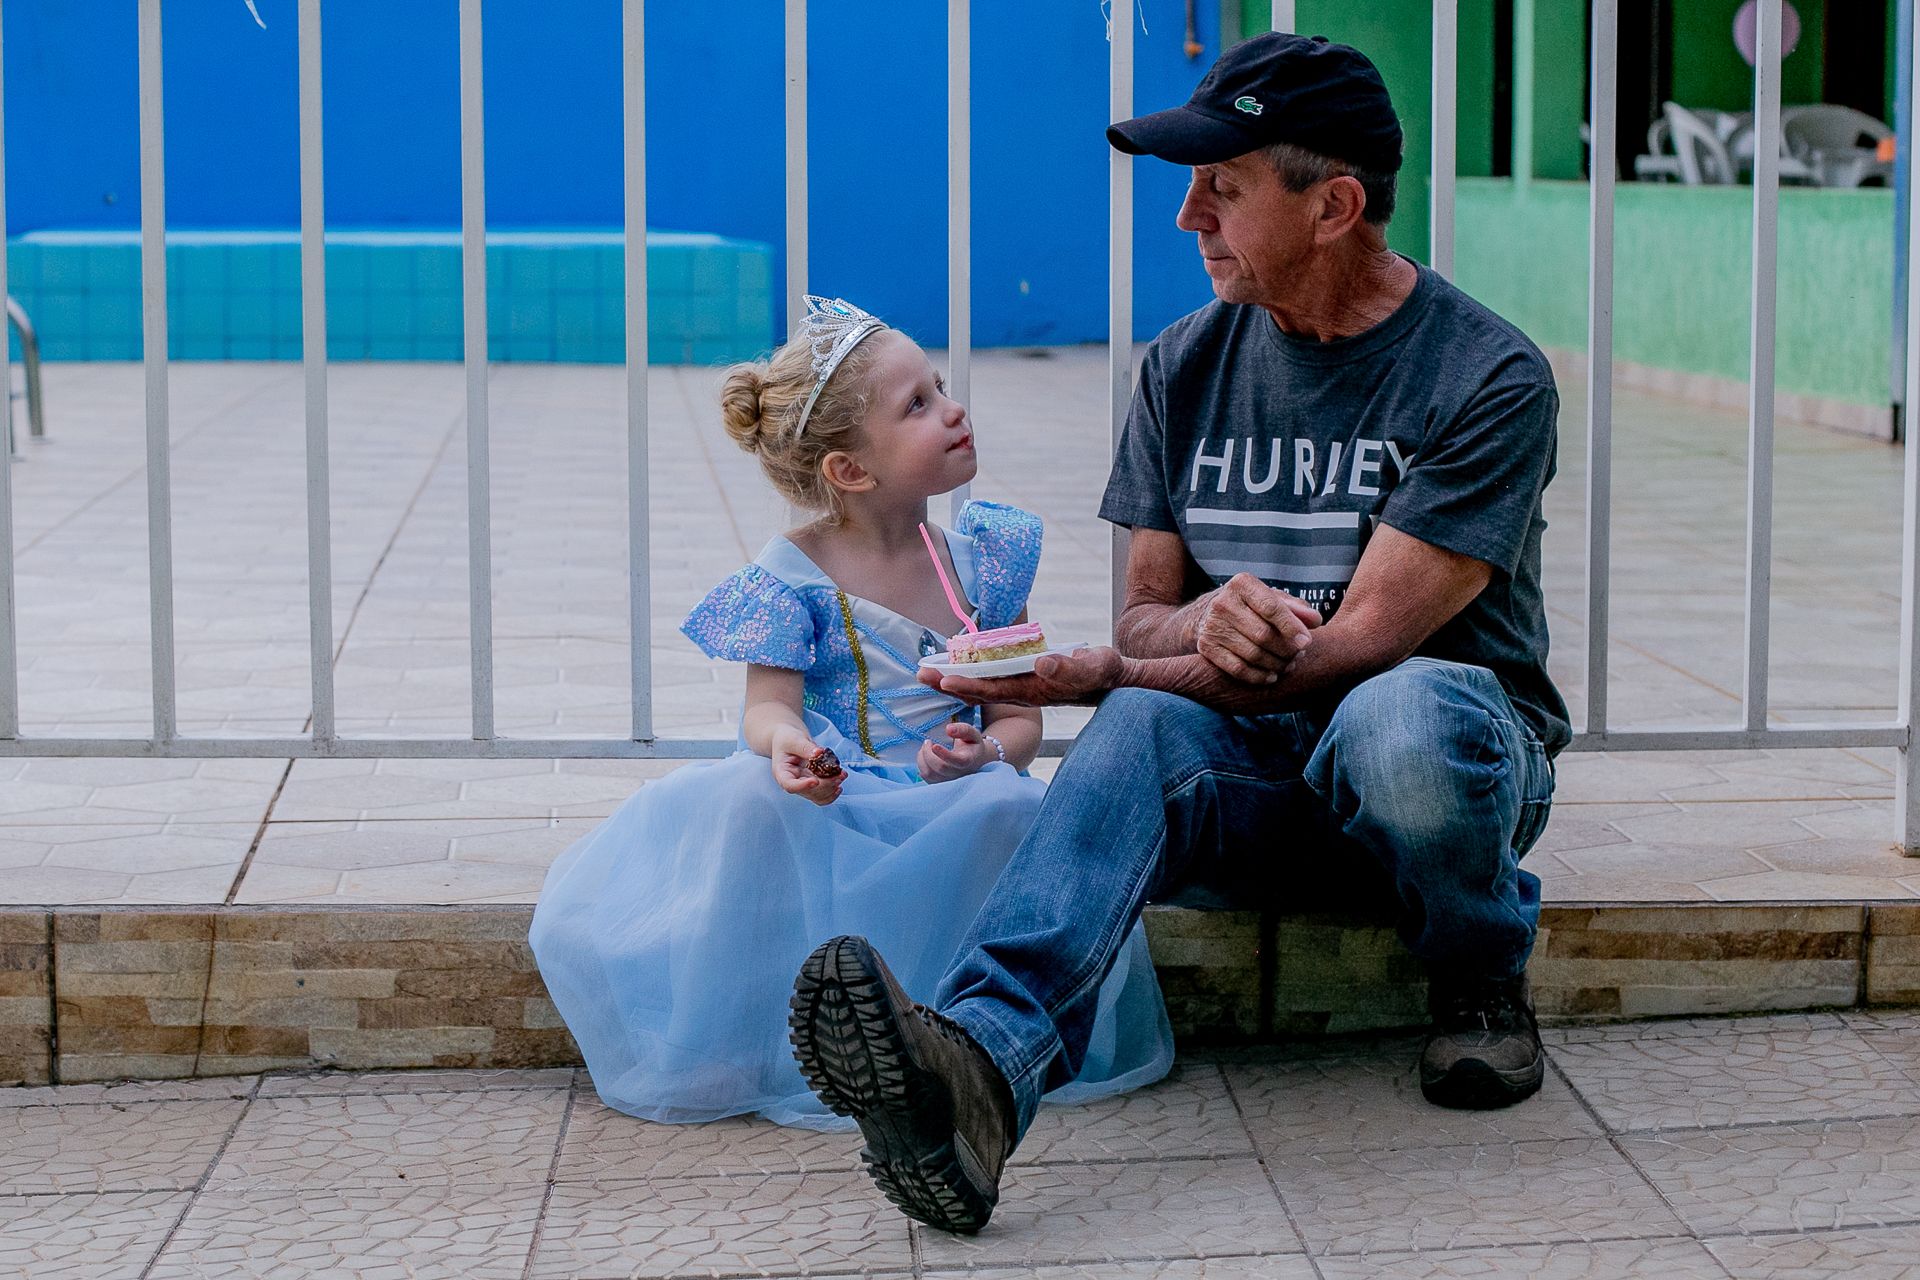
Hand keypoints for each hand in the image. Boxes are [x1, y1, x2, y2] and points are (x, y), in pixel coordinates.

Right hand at [769, 727, 844, 805]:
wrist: (789, 740)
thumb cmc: (787, 738)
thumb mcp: (793, 739)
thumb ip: (805, 747)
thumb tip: (819, 753)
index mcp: (782, 773)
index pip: (789, 785)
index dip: (803, 786)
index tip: (815, 781)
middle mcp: (792, 783)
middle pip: (808, 792)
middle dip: (826, 785)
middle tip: (839, 774)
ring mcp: (803, 786)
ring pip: (818, 796)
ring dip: (832, 788)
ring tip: (842, 774)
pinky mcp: (813, 785)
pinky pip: (823, 795)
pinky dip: (833, 792)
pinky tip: (840, 782)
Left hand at [916, 722, 996, 782]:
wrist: (975, 760)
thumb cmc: (972, 745)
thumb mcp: (972, 734)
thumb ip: (963, 729)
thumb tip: (948, 729)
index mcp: (968, 760)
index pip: (957, 761)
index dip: (944, 754)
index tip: (934, 745)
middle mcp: (959, 774)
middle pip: (940, 767)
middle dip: (928, 753)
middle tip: (928, 741)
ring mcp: (949, 780)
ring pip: (929, 774)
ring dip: (922, 758)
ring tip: (926, 747)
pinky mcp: (939, 783)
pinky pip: (925, 777)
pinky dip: (921, 764)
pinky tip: (925, 755)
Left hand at [919, 645, 1124, 707]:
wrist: (1110, 681)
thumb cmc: (1103, 673)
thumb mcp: (1093, 667)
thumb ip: (1070, 667)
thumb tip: (1042, 663)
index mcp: (1033, 691)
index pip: (994, 689)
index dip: (968, 685)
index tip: (944, 681)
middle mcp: (1021, 692)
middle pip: (978, 690)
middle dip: (948, 683)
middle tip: (919, 674)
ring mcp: (1020, 688)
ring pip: (980, 685)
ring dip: (953, 679)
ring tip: (925, 672)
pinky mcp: (1022, 681)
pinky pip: (989, 678)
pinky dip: (968, 673)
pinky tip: (952, 668)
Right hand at [1190, 574, 1318, 682]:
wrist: (1209, 614)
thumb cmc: (1252, 606)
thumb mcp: (1274, 599)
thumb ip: (1297, 608)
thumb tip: (1316, 621)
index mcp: (1242, 584)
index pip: (1271, 608)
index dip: (1291, 627)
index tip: (1306, 642)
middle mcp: (1223, 602)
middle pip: (1263, 634)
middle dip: (1286, 650)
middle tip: (1298, 655)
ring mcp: (1211, 626)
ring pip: (1252, 654)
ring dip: (1276, 665)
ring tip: (1288, 665)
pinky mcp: (1206, 647)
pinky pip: (1237, 669)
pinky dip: (1258, 676)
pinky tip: (1272, 676)